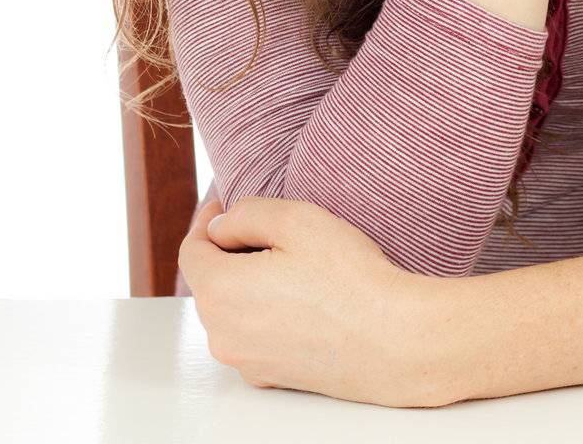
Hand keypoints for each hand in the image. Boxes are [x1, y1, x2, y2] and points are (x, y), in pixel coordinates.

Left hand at [178, 196, 452, 408]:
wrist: (391, 341)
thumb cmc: (348, 279)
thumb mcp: (296, 220)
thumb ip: (246, 214)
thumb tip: (221, 227)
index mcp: (221, 291)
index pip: (191, 250)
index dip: (206, 222)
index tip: (224, 205)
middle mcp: (224, 334)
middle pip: (209, 282)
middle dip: (228, 252)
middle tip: (267, 230)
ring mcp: (246, 361)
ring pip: (231, 310)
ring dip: (247, 283)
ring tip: (290, 264)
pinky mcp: (271, 376)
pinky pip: (253, 335)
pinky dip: (265, 313)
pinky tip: (303, 299)